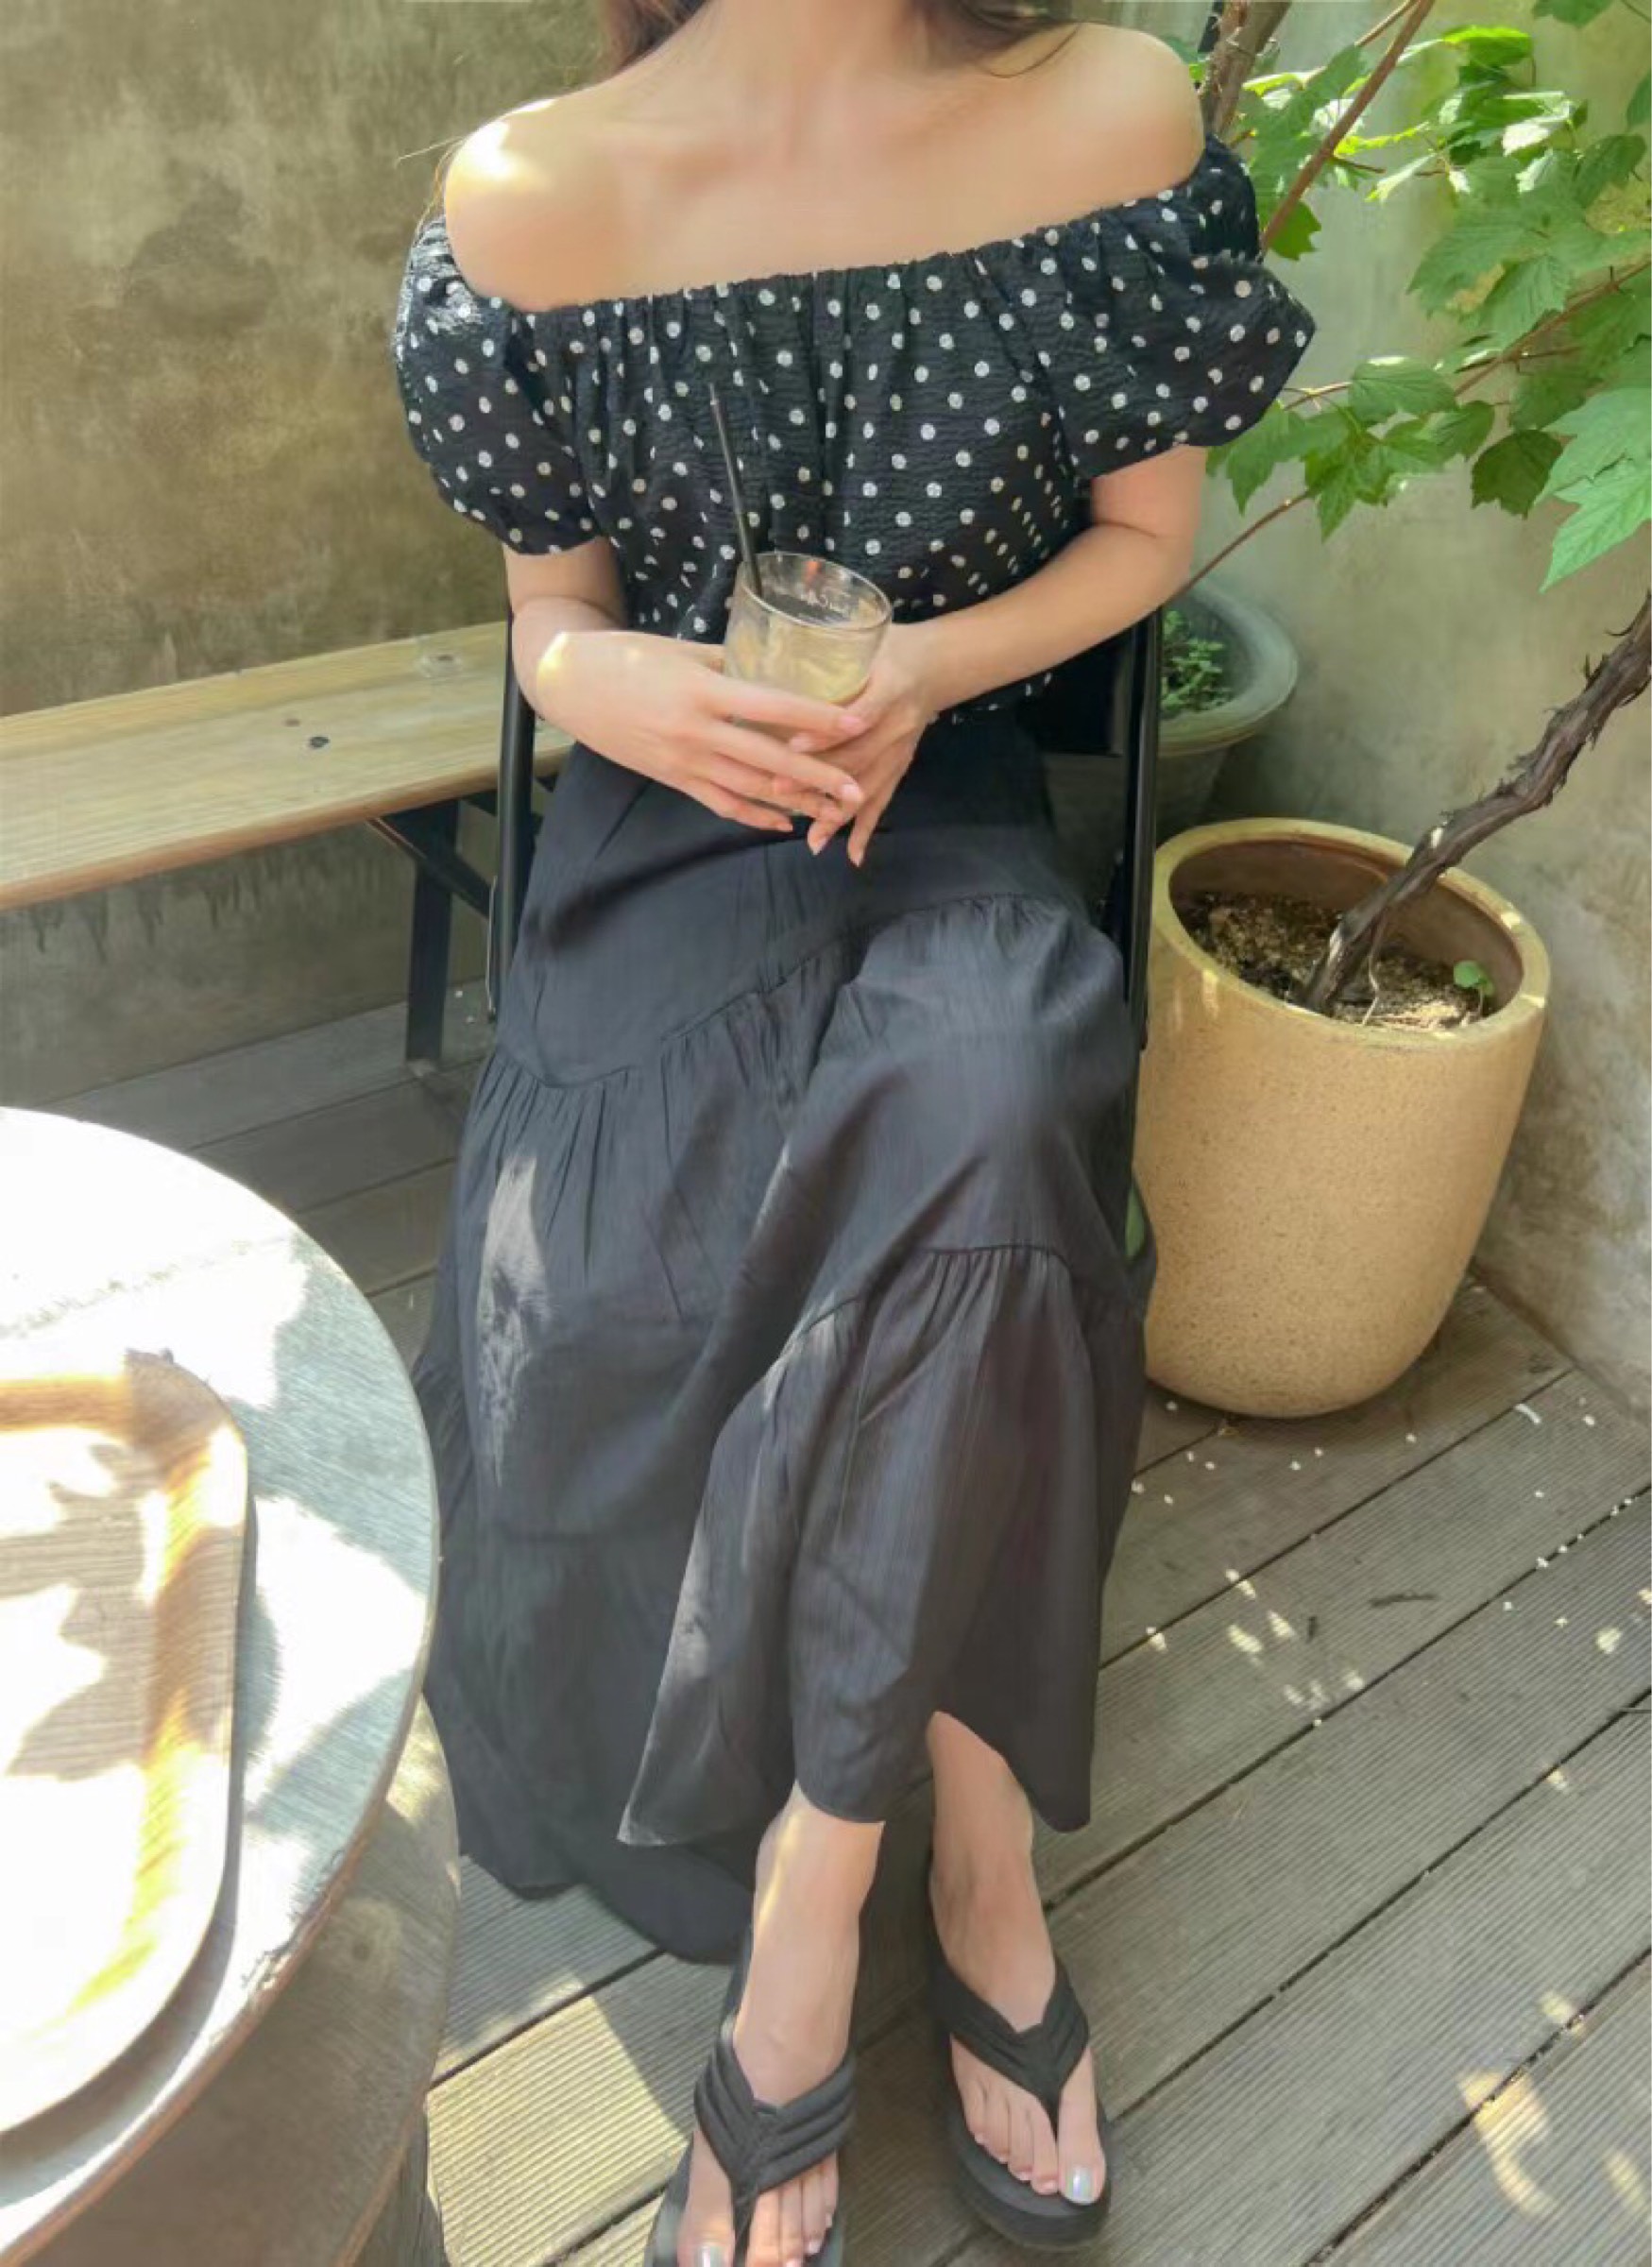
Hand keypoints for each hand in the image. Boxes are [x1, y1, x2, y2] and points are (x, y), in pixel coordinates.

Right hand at [536, 631, 870, 832]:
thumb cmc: (627, 657)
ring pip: (750, 789)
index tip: (858, 720)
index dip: (818, 716)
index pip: (773, 706)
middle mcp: (696, 732)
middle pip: (769, 760)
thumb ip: (729, 662)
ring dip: (794, 803)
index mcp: (703, 691)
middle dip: (817, 777)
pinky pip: (721, 803)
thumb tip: (775, 669)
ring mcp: (684, 761)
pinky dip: (754, 815)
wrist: (571, 684)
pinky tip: (783, 823)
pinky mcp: (674, 779)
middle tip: (857, 790)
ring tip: (831, 810)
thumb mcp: (681, 650)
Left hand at [778, 626, 943, 866]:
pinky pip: (883, 801)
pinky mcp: (900, 766)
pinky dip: (867, 829)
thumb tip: (767, 665)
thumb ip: (826, 654)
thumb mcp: (863, 641)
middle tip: (778, 790)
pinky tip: (850, 855)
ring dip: (838, 813)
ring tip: (812, 837)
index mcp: (890, 686)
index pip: (859, 715)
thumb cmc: (886, 648)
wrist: (935, 664)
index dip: (827, 734)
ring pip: (868, 787)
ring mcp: (901, 750)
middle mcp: (899, 724)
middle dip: (817, 778)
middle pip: (858, 757)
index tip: (792, 747)